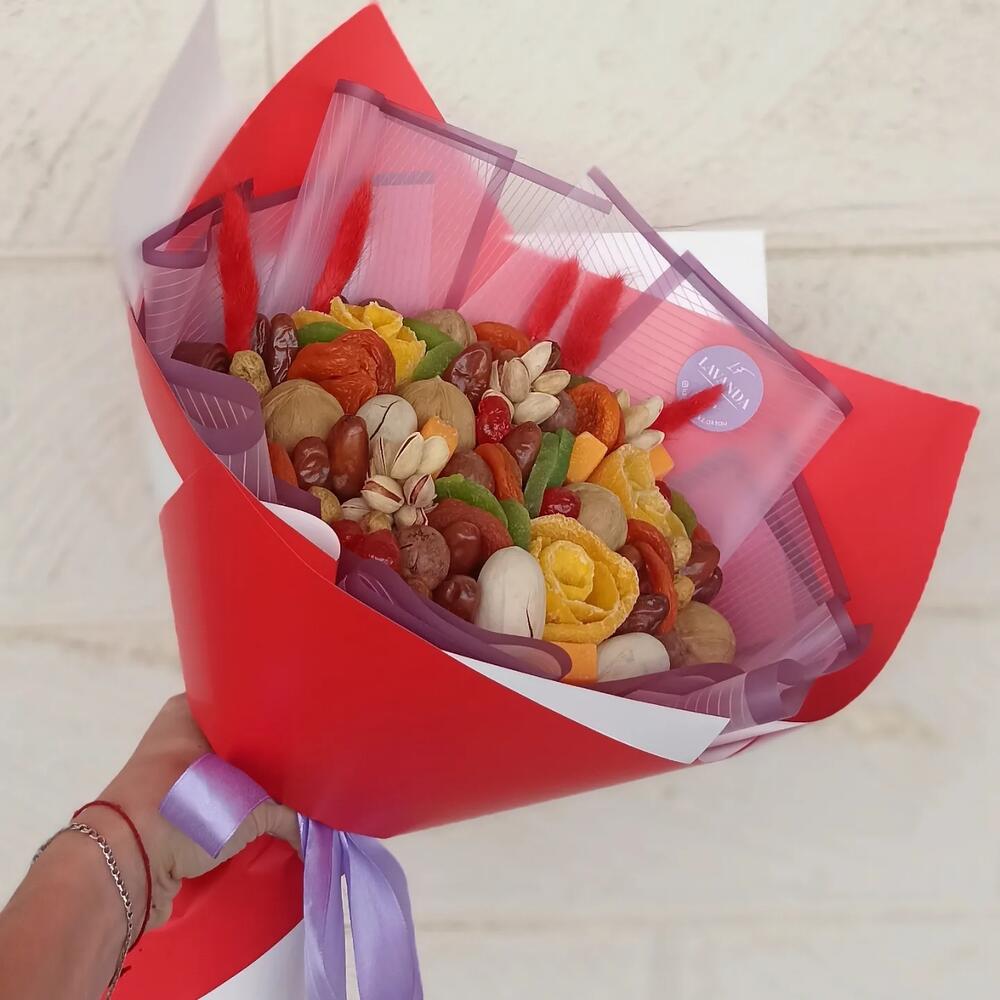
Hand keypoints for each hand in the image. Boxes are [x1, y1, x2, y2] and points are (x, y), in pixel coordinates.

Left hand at [83, 694, 299, 928]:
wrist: (125, 866)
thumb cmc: (185, 808)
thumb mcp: (249, 807)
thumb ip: (287, 815)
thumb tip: (313, 830)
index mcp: (189, 711)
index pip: (244, 703)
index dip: (276, 718)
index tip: (306, 732)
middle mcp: (176, 738)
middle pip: (237, 746)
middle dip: (267, 762)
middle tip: (306, 769)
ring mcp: (170, 778)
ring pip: (223, 781)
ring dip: (248, 795)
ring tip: (293, 800)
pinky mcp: (167, 816)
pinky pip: (211, 810)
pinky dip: (231, 820)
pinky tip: (262, 826)